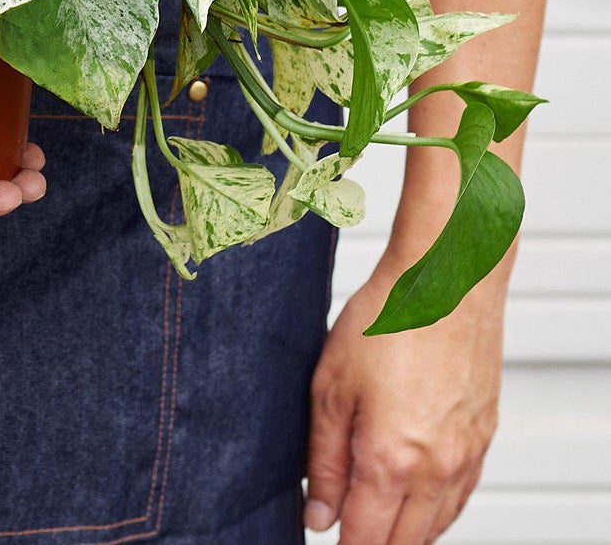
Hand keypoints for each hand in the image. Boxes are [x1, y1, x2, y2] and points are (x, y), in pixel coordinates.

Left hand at [304, 258, 504, 543]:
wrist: (446, 282)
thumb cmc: (385, 321)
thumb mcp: (331, 387)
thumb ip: (324, 459)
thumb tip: (319, 516)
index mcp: (392, 460)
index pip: (367, 538)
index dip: (341, 541)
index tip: (322, 530)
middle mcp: (437, 470)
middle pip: (404, 542)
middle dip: (371, 540)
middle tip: (341, 519)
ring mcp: (467, 457)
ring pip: (435, 526)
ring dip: (403, 530)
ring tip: (369, 512)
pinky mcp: (483, 440)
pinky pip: (459, 498)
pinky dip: (433, 509)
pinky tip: (411, 495)